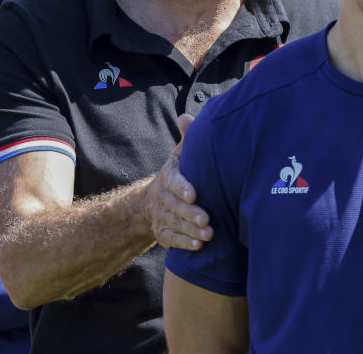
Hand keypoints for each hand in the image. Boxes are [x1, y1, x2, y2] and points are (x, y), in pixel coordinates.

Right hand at [147, 113, 213, 249]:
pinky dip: (183, 244)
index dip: (182, 188)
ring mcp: (160, 216)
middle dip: (190, 214)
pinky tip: (198, 246)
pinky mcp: (161, 233)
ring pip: (173, 224)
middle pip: (174, 206)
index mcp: (167, 176)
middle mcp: (161, 197)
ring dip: (190, 231)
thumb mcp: (181, 155)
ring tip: (209, 235)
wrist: (154, 200)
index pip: (172, 182)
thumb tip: (186, 117)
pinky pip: (170, 240)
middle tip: (207, 220)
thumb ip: (187, 139)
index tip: (194, 195)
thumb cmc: (179, 173)